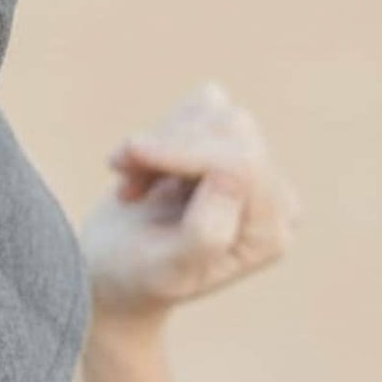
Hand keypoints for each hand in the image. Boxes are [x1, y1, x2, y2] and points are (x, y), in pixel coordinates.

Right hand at [79, 80, 301, 323]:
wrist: (110, 270)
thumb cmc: (135, 276)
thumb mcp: (166, 270)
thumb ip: (206, 235)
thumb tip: (233, 175)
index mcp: (268, 233)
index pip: (241, 168)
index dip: (184, 153)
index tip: (130, 153)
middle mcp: (271, 197)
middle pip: (231, 134)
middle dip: (168, 146)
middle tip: (120, 170)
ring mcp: (252, 166)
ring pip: (216, 115)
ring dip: (161, 140)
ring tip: (129, 179)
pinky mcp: (228, 143)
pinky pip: (203, 105)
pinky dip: (165, 128)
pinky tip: (145, 166)